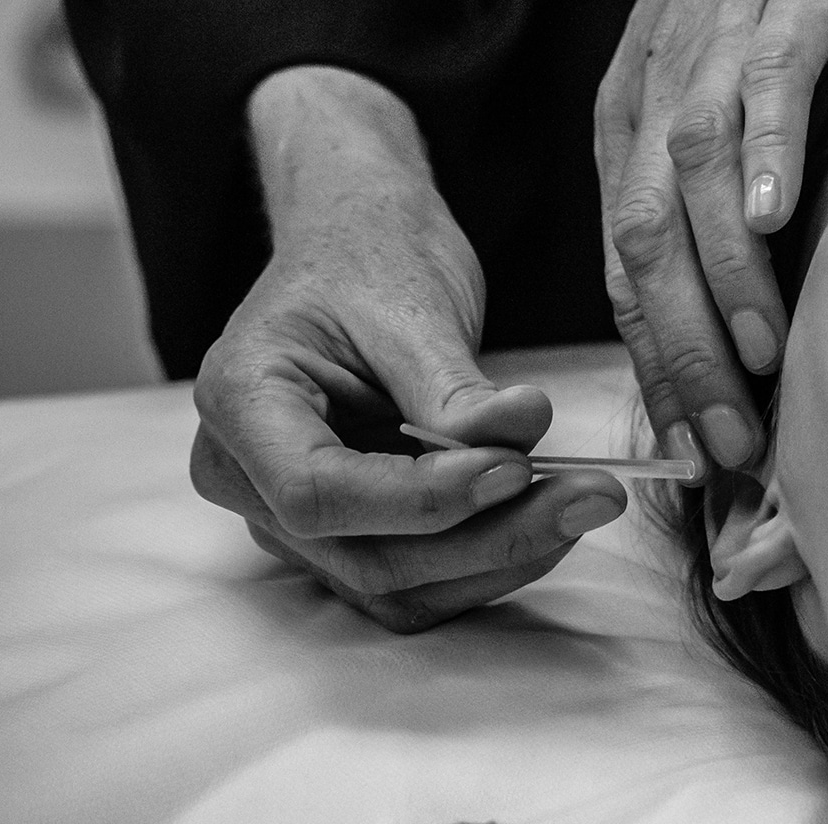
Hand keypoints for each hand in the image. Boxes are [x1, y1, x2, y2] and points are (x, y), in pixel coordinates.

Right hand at [191, 67, 626, 631]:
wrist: (361, 242)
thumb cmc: (370, 256)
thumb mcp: (411, 302)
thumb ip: (454, 384)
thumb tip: (518, 437)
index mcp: (240, 402)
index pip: (317, 491)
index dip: (421, 498)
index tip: (516, 467)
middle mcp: (246, 476)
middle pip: (364, 555)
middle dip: (485, 537)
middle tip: (587, 495)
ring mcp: (289, 515)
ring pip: (396, 584)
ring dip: (498, 557)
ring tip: (583, 501)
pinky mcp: (347, 531)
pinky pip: (415, 578)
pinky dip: (487, 557)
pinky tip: (550, 513)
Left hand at [596, 0, 827, 470]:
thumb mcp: (718, 77)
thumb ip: (715, 175)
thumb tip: (744, 284)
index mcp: (631, 121)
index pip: (624, 267)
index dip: (654, 362)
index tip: (690, 445)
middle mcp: (657, 95)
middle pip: (647, 245)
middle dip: (683, 355)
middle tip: (726, 442)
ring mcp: (718, 52)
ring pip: (697, 188)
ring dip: (726, 283)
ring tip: (759, 363)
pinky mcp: (786, 8)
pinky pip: (768, 93)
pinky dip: (768, 158)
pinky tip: (782, 217)